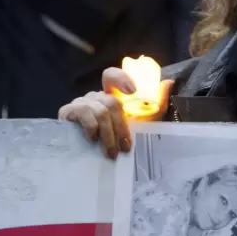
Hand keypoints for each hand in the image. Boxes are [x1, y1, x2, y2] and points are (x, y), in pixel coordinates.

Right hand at [57, 67, 172, 158]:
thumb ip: (155, 104)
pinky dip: (91, 127)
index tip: (133, 91)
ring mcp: (80, 103)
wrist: (86, 159)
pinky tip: (92, 139)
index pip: (111, 76)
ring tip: (111, 153)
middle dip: (121, 126)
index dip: (120, 78)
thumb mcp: (138, 123)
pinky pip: (83, 113)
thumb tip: (169, 82)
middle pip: (110, 101)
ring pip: (100, 110)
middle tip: (124, 148)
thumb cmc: (113, 141)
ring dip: (108, 134)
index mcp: (109, 96)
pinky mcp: (67, 112)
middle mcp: (94, 97)